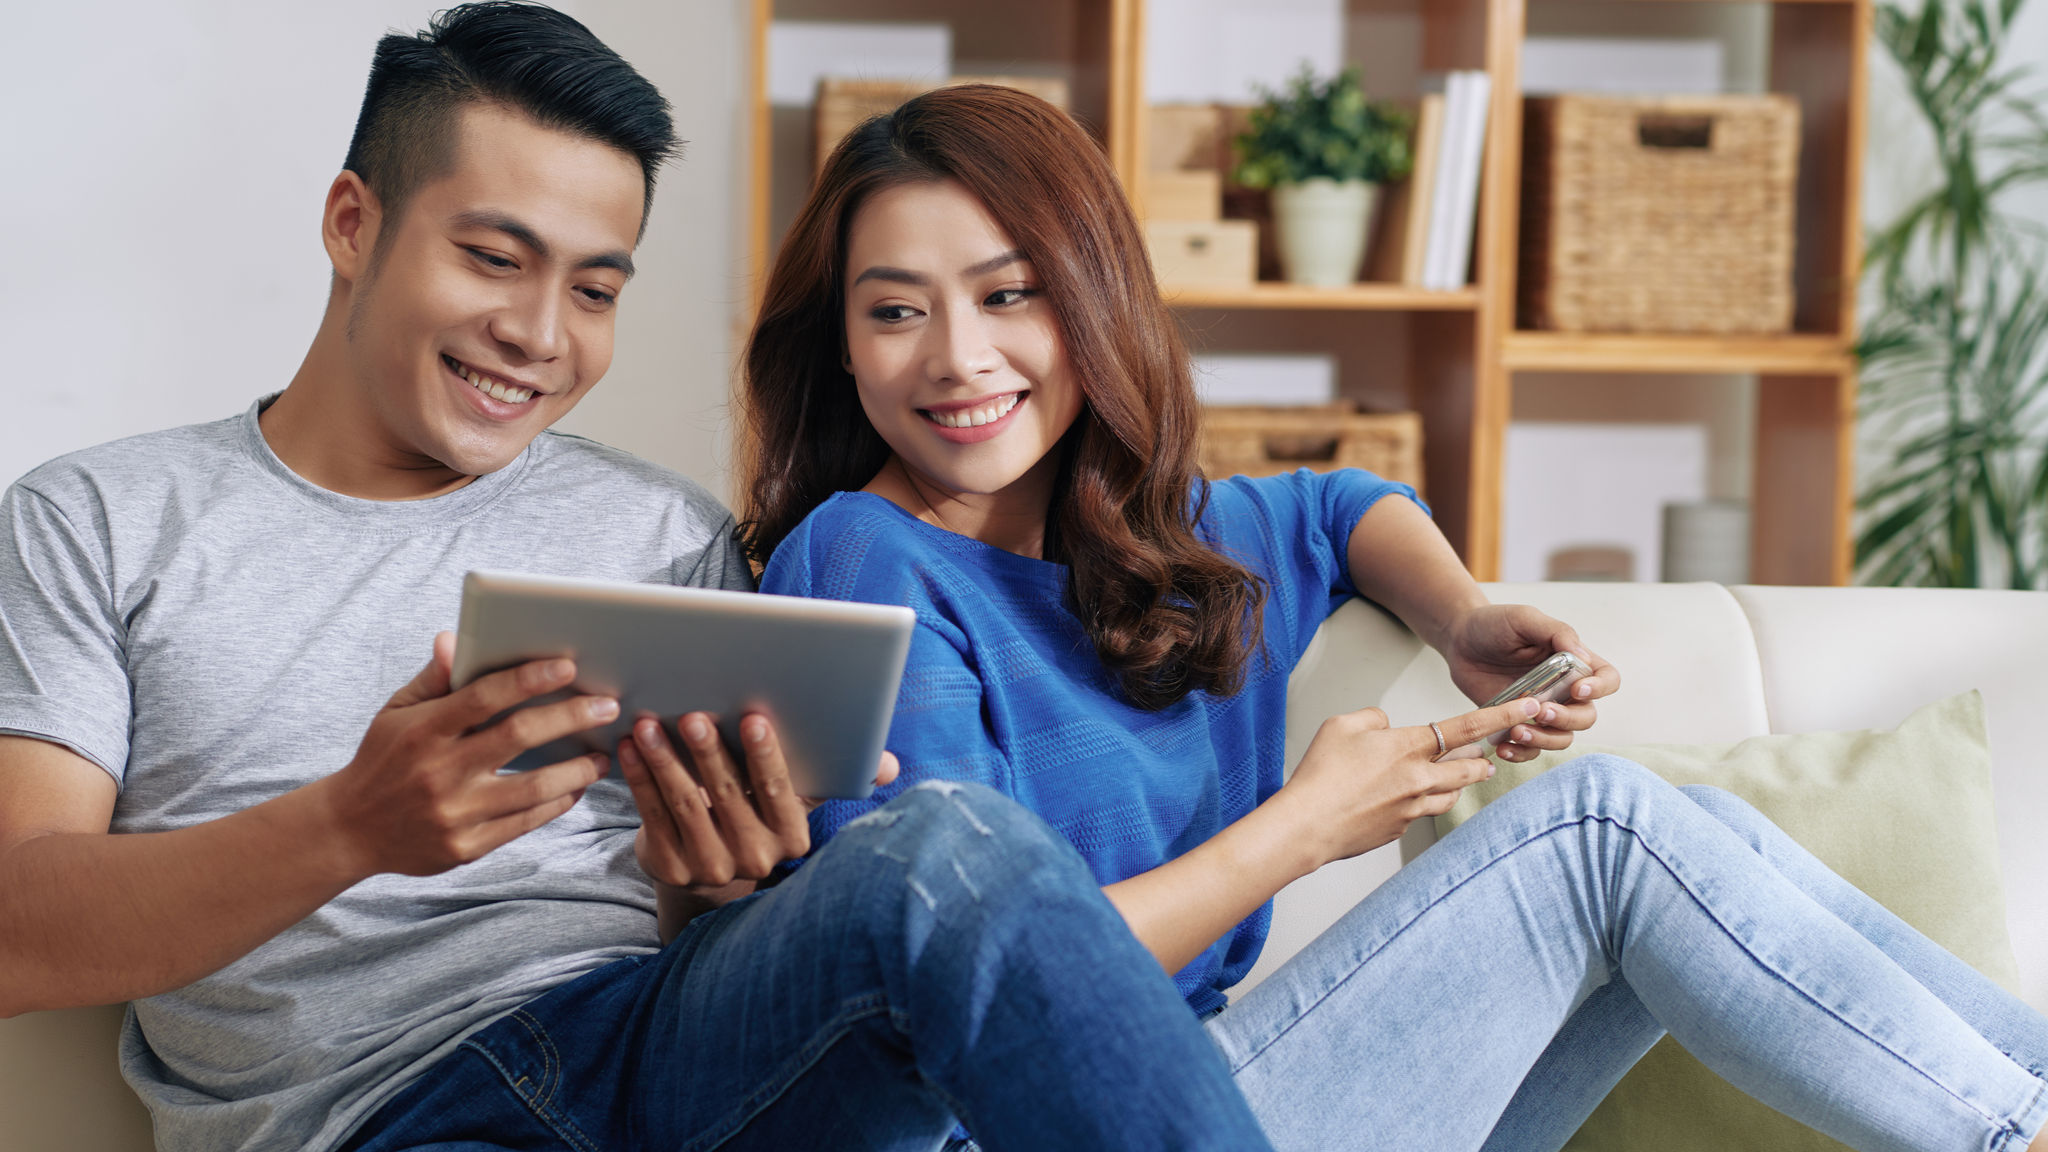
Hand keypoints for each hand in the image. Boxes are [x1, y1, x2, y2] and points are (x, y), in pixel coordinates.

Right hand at [323, 632, 614, 877]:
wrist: (349, 830)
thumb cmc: (382, 759)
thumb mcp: (396, 713)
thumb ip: (433, 678)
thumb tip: (456, 637)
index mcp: (423, 731)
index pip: (483, 697)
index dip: (528, 679)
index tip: (568, 665)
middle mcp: (439, 771)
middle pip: (518, 737)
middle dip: (570, 718)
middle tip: (608, 705)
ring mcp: (454, 813)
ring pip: (532, 788)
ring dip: (577, 770)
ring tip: (602, 755)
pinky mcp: (465, 848)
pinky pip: (524, 823)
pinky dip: (557, 804)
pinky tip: (576, 787)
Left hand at [617, 711, 899, 890]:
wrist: (713, 866)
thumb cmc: (761, 812)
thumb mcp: (800, 797)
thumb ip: (839, 774)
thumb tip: (888, 765)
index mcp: (792, 838)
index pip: (779, 792)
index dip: (765, 756)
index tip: (751, 718)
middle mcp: (754, 859)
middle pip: (727, 796)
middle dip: (709, 752)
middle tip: (693, 714)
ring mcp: (709, 867)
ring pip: (685, 805)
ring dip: (666, 761)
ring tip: (650, 724)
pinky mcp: (670, 868)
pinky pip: (652, 816)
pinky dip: (639, 779)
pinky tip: (629, 748)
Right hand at [1278, 697, 1540, 867]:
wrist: (1307, 826)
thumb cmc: (1320, 775)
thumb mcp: (1342, 725)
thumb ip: (1374, 717)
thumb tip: (1388, 725)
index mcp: (1408, 747)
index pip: (1467, 727)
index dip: (1502, 716)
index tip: (1529, 708)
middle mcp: (1419, 779)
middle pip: (1472, 768)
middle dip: (1483, 760)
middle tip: (1486, 754)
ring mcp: (1413, 809)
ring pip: (1452, 794)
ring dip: (1458, 783)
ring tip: (1451, 776)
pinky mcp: (1401, 830)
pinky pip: (1423, 813)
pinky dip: (1422, 802)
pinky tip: (1402, 798)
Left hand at [1438, 604, 1619, 761]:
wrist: (1459, 640)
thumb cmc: (1495, 624)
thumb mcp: (1525, 618)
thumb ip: (1556, 632)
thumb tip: (1582, 656)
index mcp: (1573, 663)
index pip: (1606, 679)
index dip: (1600, 688)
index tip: (1577, 689)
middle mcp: (1563, 689)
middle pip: (1586, 716)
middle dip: (1568, 719)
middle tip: (1541, 711)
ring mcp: (1541, 709)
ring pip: (1561, 738)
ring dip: (1545, 740)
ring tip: (1517, 730)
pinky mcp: (1517, 723)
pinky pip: (1530, 749)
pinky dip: (1521, 753)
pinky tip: (1504, 746)